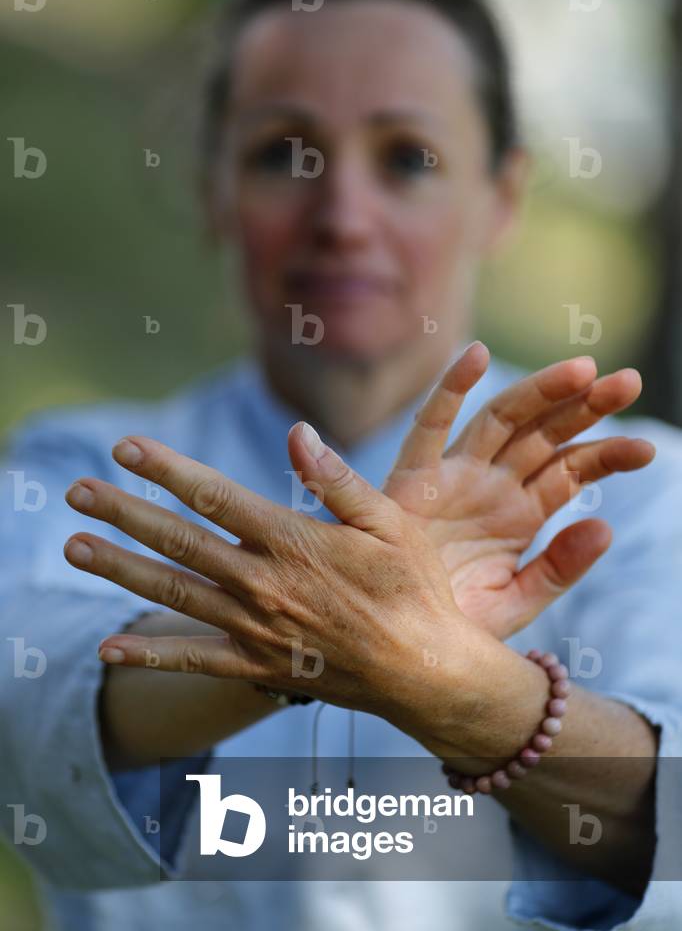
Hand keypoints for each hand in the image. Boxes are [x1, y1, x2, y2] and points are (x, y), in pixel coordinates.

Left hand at [63, 348, 652, 716]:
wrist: (426, 672)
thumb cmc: (414, 589)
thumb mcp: (391, 523)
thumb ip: (337, 481)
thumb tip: (297, 433)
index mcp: (294, 541)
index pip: (215, 497)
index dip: (167, 470)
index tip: (125, 448)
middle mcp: (263, 584)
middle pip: (179, 542)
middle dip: (124, 513)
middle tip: (75, 492)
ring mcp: (255, 629)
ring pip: (174, 593)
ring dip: (120, 570)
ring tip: (75, 548)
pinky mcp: (258, 666)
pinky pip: (194, 662)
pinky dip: (151, 653)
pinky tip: (109, 647)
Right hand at [377, 343, 653, 637]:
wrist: (394, 644)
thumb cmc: (451, 624)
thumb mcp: (514, 602)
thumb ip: (557, 569)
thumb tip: (605, 528)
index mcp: (520, 513)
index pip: (571, 470)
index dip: (608, 455)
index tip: (647, 450)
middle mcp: (491, 485)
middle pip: (544, 434)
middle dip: (586, 406)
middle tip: (628, 381)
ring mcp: (454, 476)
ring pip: (501, 419)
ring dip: (540, 391)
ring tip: (584, 369)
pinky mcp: (412, 478)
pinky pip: (429, 425)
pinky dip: (448, 388)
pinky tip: (475, 354)